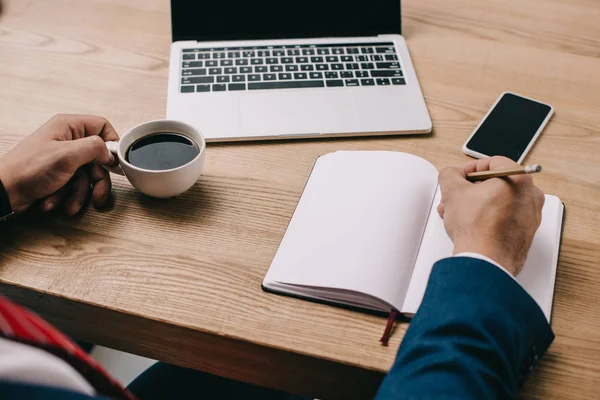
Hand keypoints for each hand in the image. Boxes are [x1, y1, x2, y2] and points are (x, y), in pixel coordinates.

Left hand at [0, 114, 118, 215]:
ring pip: (87, 176)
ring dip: (80, 194)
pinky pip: (74, 185)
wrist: (4, 192)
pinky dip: (67, 197)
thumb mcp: (67, 156)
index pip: (102, 126)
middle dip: (97, 181)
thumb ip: (94, 148)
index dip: (112, 144)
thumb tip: (110, 152)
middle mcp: (67, 140)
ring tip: (70, 204)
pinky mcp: (58, 174)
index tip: (115, 163)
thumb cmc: (28, 170)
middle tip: (98, 195)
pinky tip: (54, 201)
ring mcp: (62, 158)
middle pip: (98, 158)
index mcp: (69, 127)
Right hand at [437, 156, 544, 275]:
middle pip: (497, 182)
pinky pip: (506, 217)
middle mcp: (531, 195)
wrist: (486, 260)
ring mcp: (531, 215)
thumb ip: (450, 174)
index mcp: (518, 178)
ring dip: (478, 203)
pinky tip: (471, 224)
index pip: (492, 162)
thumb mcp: (453, 191)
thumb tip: (452, 174)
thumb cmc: (477, 228)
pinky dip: (489, 217)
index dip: (470, 168)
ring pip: (500, 201)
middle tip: (458, 195)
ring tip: (458, 212)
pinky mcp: (526, 232)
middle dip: (472, 189)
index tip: (460, 176)